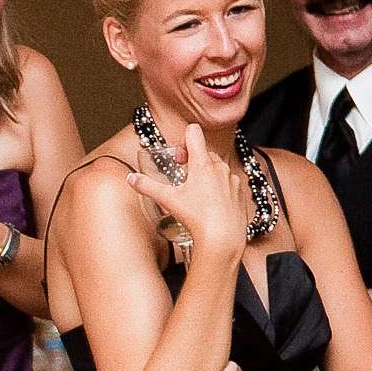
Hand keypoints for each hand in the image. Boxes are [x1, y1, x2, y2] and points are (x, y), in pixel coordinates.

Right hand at [126, 122, 248, 261]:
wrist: (223, 238)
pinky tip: (211, 205)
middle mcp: (220, 166)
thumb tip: (130, 178)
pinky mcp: (241, 192)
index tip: (179, 159)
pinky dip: (219, 188)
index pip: (193, 132)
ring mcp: (233, 178)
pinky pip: (229, 182)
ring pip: (218, 167)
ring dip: (206, 175)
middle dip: (192, 161)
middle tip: (183, 178)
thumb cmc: (197, 217)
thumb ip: (147, 186)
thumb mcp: (167, 200)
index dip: (182, 140)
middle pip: (205, 151)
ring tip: (196, 195)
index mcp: (202, 163)